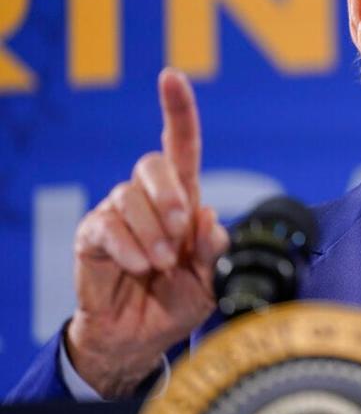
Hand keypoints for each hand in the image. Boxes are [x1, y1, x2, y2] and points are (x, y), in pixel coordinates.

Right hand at [65, 68, 228, 398]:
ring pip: (131, 198)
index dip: (178, 110)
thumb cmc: (179, 300)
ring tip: (161, 264)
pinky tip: (138, 265)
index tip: (171, 77)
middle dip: (169, 193)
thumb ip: (215, 248)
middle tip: (180, 230)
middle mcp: (148, 197)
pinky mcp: (92, 234)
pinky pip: (107, 225)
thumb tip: (207, 215)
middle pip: (152, 163)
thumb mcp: (211, 278)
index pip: (180, 145)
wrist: (141, 336)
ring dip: (152, 232)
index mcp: (183, 198)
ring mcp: (117, 212)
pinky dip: (128, 246)